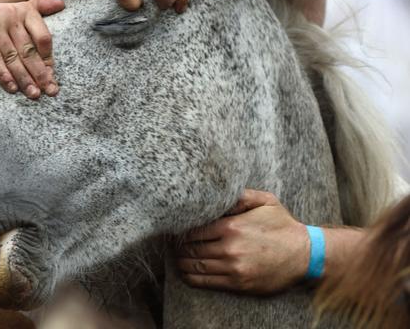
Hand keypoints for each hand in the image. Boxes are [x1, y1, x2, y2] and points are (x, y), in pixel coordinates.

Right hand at [0, 0, 63, 98]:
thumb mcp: (16, 12)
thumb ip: (39, 8)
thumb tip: (62, 5)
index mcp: (24, 10)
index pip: (42, 37)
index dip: (48, 58)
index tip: (53, 76)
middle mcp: (10, 13)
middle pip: (29, 49)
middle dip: (40, 73)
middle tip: (50, 91)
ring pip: (12, 57)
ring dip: (24, 79)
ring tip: (34, 94)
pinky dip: (4, 76)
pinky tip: (13, 88)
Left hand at [175, 189, 308, 294]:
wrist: (305, 255)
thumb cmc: (282, 225)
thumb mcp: (264, 201)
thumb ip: (239, 195)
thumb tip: (216, 192)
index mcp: (231, 227)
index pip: (193, 230)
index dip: (180, 230)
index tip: (174, 229)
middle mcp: (229, 248)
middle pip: (191, 249)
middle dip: (178, 247)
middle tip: (171, 244)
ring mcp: (233, 268)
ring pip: (195, 267)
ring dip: (181, 263)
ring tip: (176, 257)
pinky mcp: (238, 284)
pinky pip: (206, 282)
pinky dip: (191, 278)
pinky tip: (185, 272)